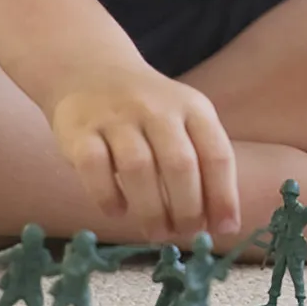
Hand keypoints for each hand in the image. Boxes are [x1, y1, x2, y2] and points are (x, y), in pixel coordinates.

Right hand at [47, 62, 239, 242]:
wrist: (92, 72)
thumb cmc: (149, 111)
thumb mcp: (184, 121)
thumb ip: (201, 163)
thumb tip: (220, 222)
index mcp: (193, 108)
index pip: (216, 154)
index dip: (223, 195)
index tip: (226, 228)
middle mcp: (157, 109)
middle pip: (180, 164)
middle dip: (187, 208)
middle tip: (186, 234)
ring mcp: (117, 118)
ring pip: (139, 168)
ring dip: (151, 209)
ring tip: (157, 233)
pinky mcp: (80, 130)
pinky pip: (94, 168)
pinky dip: (108, 196)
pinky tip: (118, 211)